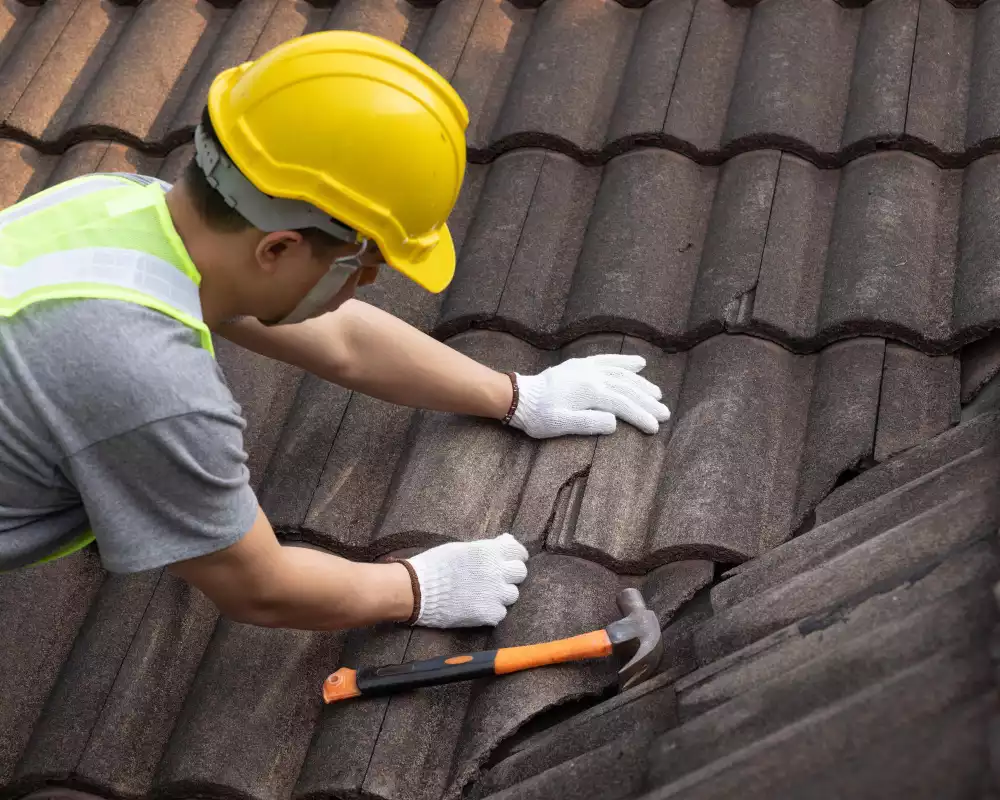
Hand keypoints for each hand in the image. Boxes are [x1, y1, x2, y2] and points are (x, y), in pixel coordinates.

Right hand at [403, 533, 529, 627]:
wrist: (418, 590)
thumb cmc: (435, 564)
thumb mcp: (462, 548)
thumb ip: (485, 548)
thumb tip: (505, 542)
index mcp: (490, 552)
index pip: (518, 552)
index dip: (516, 556)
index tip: (511, 560)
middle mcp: (497, 571)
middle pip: (520, 573)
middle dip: (511, 574)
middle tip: (498, 578)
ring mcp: (495, 594)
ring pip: (512, 594)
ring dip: (502, 594)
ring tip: (486, 594)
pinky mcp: (489, 614)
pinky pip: (500, 613)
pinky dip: (492, 611)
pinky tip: (478, 607)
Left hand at [508, 354, 670, 438]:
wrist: (520, 397)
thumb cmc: (540, 416)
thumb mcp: (562, 425)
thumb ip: (589, 423)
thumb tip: (615, 422)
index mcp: (590, 392)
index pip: (623, 404)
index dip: (641, 416)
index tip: (655, 428)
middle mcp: (592, 376)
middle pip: (627, 388)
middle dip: (647, 401)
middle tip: (665, 414)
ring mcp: (588, 368)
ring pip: (622, 374)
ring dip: (641, 384)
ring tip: (657, 394)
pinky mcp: (581, 365)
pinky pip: (608, 360)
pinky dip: (625, 362)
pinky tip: (639, 364)